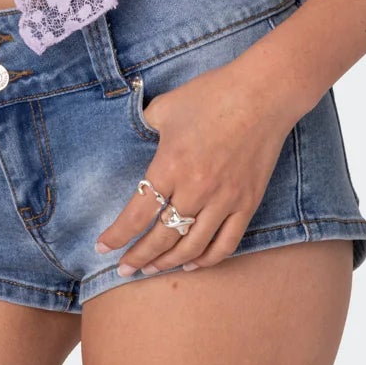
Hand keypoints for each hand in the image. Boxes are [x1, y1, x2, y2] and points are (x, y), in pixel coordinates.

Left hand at [95, 46, 295, 276]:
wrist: (263, 94)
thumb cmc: (212, 94)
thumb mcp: (166, 106)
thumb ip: (144, 125)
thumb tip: (133, 134)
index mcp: (170, 165)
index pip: (137, 214)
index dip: (117, 235)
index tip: (102, 247)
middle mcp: (196, 189)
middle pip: (161, 237)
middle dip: (138, 257)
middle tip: (124, 269)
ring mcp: (225, 199)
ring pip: (192, 246)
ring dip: (168, 263)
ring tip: (152, 270)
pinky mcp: (248, 203)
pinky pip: (227, 243)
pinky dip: (207, 259)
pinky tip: (192, 263)